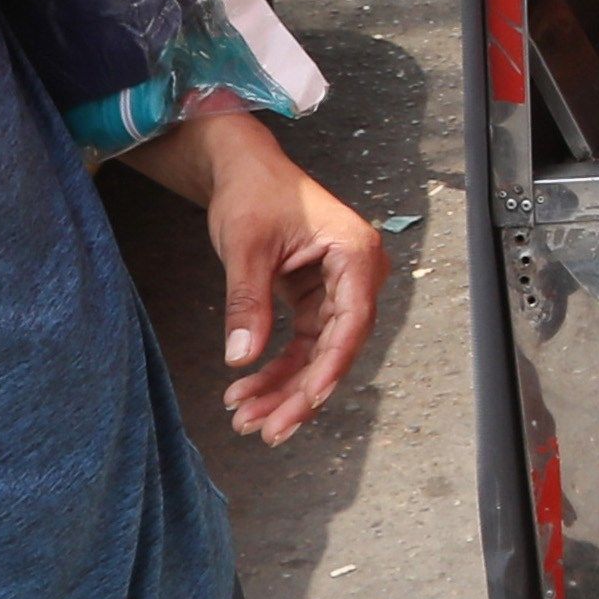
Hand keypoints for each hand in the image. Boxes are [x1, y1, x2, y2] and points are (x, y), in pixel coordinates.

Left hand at [204, 123, 386, 442]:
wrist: (243, 170)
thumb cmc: (253, 192)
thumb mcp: (246, 246)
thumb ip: (248, 302)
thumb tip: (241, 357)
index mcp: (355, 253)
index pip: (352, 320)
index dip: (331, 365)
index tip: (308, 398)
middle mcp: (356, 276)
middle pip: (336, 348)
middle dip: (298, 392)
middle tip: (266, 428)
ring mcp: (338, 291)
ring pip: (317, 355)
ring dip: (283, 389)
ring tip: (245, 418)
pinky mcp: (316, 301)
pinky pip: (302, 346)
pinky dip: (276, 370)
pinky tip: (246, 390)